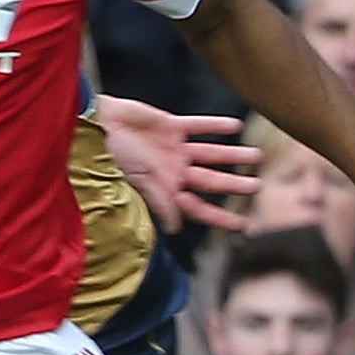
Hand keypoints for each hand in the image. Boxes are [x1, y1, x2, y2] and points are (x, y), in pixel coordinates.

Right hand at [98, 95, 259, 231]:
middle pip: (212, 182)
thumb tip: (176, 229)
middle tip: (258, 187)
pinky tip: (236, 125)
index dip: (222, 219)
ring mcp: (173, 149)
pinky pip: (199, 126)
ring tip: (256, 155)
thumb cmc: (112, 157)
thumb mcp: (138, 182)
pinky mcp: (170, 126)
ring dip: (233, 155)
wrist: (96, 125)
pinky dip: (216, 126)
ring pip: (211, 154)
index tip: (245, 227)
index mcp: (167, 190)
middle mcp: (174, 172)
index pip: (200, 209)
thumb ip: (160, 201)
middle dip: (234, 186)